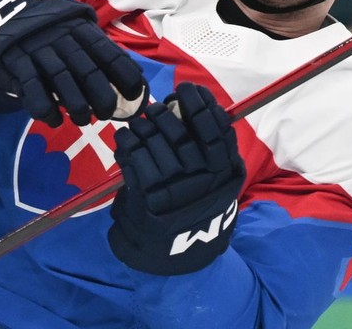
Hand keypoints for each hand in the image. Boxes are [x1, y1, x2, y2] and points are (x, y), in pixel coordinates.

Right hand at [0, 0, 146, 126]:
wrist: (6, 12)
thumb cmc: (52, 30)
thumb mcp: (77, 30)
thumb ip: (101, 50)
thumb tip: (136, 75)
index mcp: (81, 29)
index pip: (108, 52)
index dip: (124, 74)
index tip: (134, 93)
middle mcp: (62, 37)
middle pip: (88, 70)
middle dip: (102, 97)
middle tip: (106, 114)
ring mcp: (38, 48)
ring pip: (62, 80)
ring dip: (76, 105)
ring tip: (83, 120)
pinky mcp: (16, 60)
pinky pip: (32, 87)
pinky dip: (45, 108)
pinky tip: (54, 121)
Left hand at [108, 82, 244, 274]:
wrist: (179, 261)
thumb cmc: (196, 212)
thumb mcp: (219, 185)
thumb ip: (213, 149)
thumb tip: (192, 106)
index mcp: (226, 173)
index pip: (217, 127)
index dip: (202, 103)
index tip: (188, 89)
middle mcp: (204, 180)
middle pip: (182, 131)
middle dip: (166, 113)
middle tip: (158, 109)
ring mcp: (177, 190)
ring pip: (156, 142)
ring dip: (144, 126)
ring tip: (140, 124)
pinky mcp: (149, 201)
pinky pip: (135, 160)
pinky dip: (127, 144)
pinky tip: (126, 140)